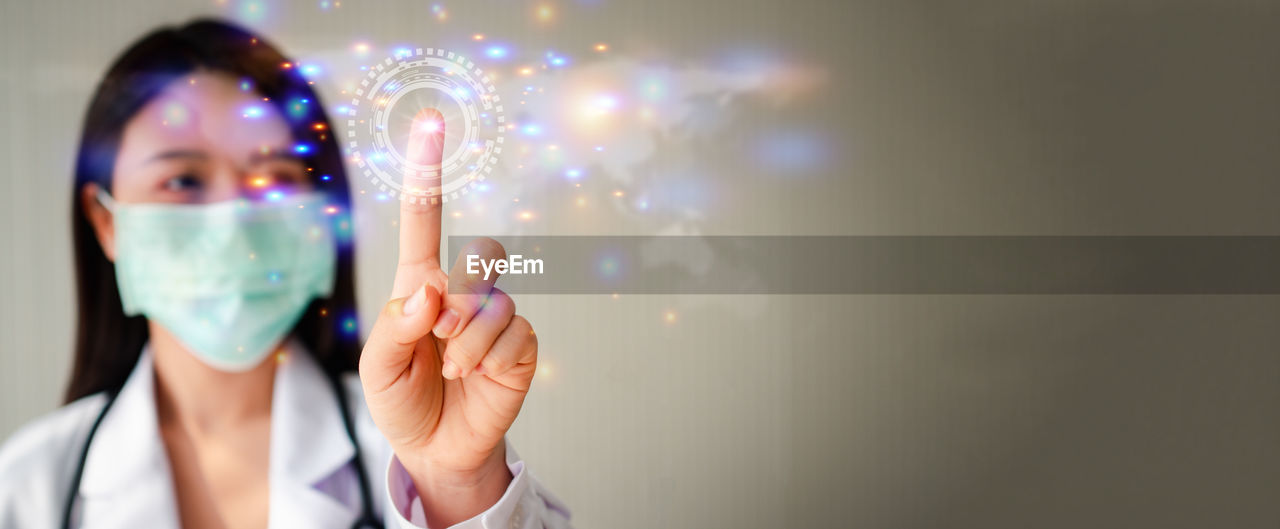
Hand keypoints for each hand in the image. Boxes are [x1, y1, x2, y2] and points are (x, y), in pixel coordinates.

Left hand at [359, 109, 537, 526]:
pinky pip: (512, 332)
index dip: (428, 170)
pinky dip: (486, 359)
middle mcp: (462, 291)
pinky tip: (476, 377)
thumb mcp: (378, 367)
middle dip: (455, 302)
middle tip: (437, 336)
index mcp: (420, 282)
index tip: (431, 122)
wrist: (436, 448)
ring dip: (465, 342)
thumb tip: (431, 291)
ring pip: (492, 302)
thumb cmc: (402, 399)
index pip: (425, 218)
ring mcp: (495, 315)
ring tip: (452, 370)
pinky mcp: (519, 343)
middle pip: (475, 258)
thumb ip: (396, 327)